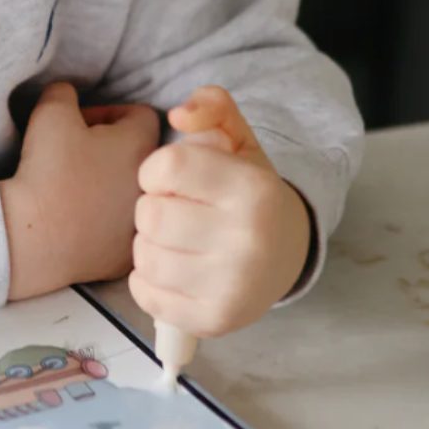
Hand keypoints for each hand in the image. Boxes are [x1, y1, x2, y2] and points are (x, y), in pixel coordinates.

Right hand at [0, 82, 159, 300]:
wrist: (33, 237)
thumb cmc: (46, 170)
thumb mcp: (50, 113)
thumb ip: (65, 92)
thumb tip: (69, 95)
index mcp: (142, 145)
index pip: (141, 114)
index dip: (110, 113)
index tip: (81, 125)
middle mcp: (154, 185)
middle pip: (141, 155)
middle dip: (113, 149)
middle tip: (79, 154)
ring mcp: (142, 224)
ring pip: (133, 194)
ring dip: (112, 186)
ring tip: (78, 188)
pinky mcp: (127, 256)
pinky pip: (121, 231)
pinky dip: (104, 223)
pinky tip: (78, 221)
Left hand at [129, 85, 311, 337]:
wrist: (285, 255)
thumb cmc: (246, 193)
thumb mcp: (238, 140)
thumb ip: (211, 107)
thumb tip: (179, 113)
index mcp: (253, 189)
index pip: (166, 167)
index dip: (156, 170)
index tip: (171, 179)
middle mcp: (248, 240)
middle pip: (150, 215)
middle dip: (153, 209)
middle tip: (176, 213)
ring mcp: (233, 286)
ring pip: (144, 256)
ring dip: (149, 245)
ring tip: (176, 241)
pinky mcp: (214, 321)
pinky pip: (145, 294)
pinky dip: (148, 280)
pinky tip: (174, 269)